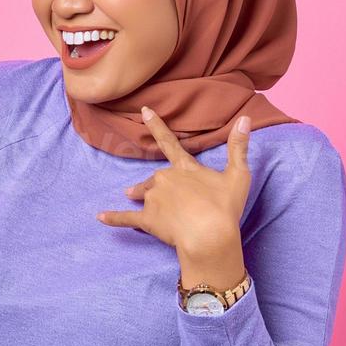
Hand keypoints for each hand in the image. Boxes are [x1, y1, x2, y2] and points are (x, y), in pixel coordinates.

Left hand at [96, 108, 249, 263]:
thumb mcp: (238, 175)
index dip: (157, 125)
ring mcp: (153, 199)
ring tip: (132, 197)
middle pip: (156, 177)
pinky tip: (100, 217)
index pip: (169, 142)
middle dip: (158, 183)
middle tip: (171, 197)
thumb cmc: (225, 206)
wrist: (208, 234)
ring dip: (140, 194)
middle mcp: (164, 179)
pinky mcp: (146, 219)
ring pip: (143, 193)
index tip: (144, 111)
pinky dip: (113, 217)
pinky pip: (126, 217)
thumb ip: (238, 147)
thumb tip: (245, 118)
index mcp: (184, 168)